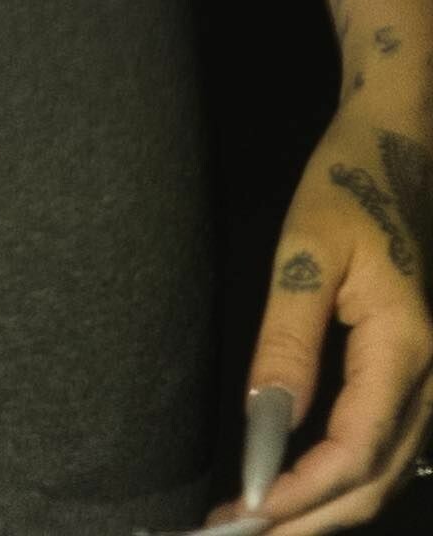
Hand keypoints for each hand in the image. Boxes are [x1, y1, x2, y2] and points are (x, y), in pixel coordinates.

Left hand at [204, 97, 432, 535]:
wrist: (390, 151)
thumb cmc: (343, 189)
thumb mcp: (304, 253)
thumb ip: (289, 340)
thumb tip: (264, 422)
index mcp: (405, 349)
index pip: (354, 453)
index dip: (300, 492)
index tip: (244, 514)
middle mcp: (428, 377)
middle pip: (374, 480)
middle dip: (307, 519)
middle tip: (234, 535)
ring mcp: (426, 378)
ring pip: (382, 472)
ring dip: (321, 506)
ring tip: (253, 521)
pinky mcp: (410, 373)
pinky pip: (381, 445)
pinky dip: (338, 478)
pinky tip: (291, 484)